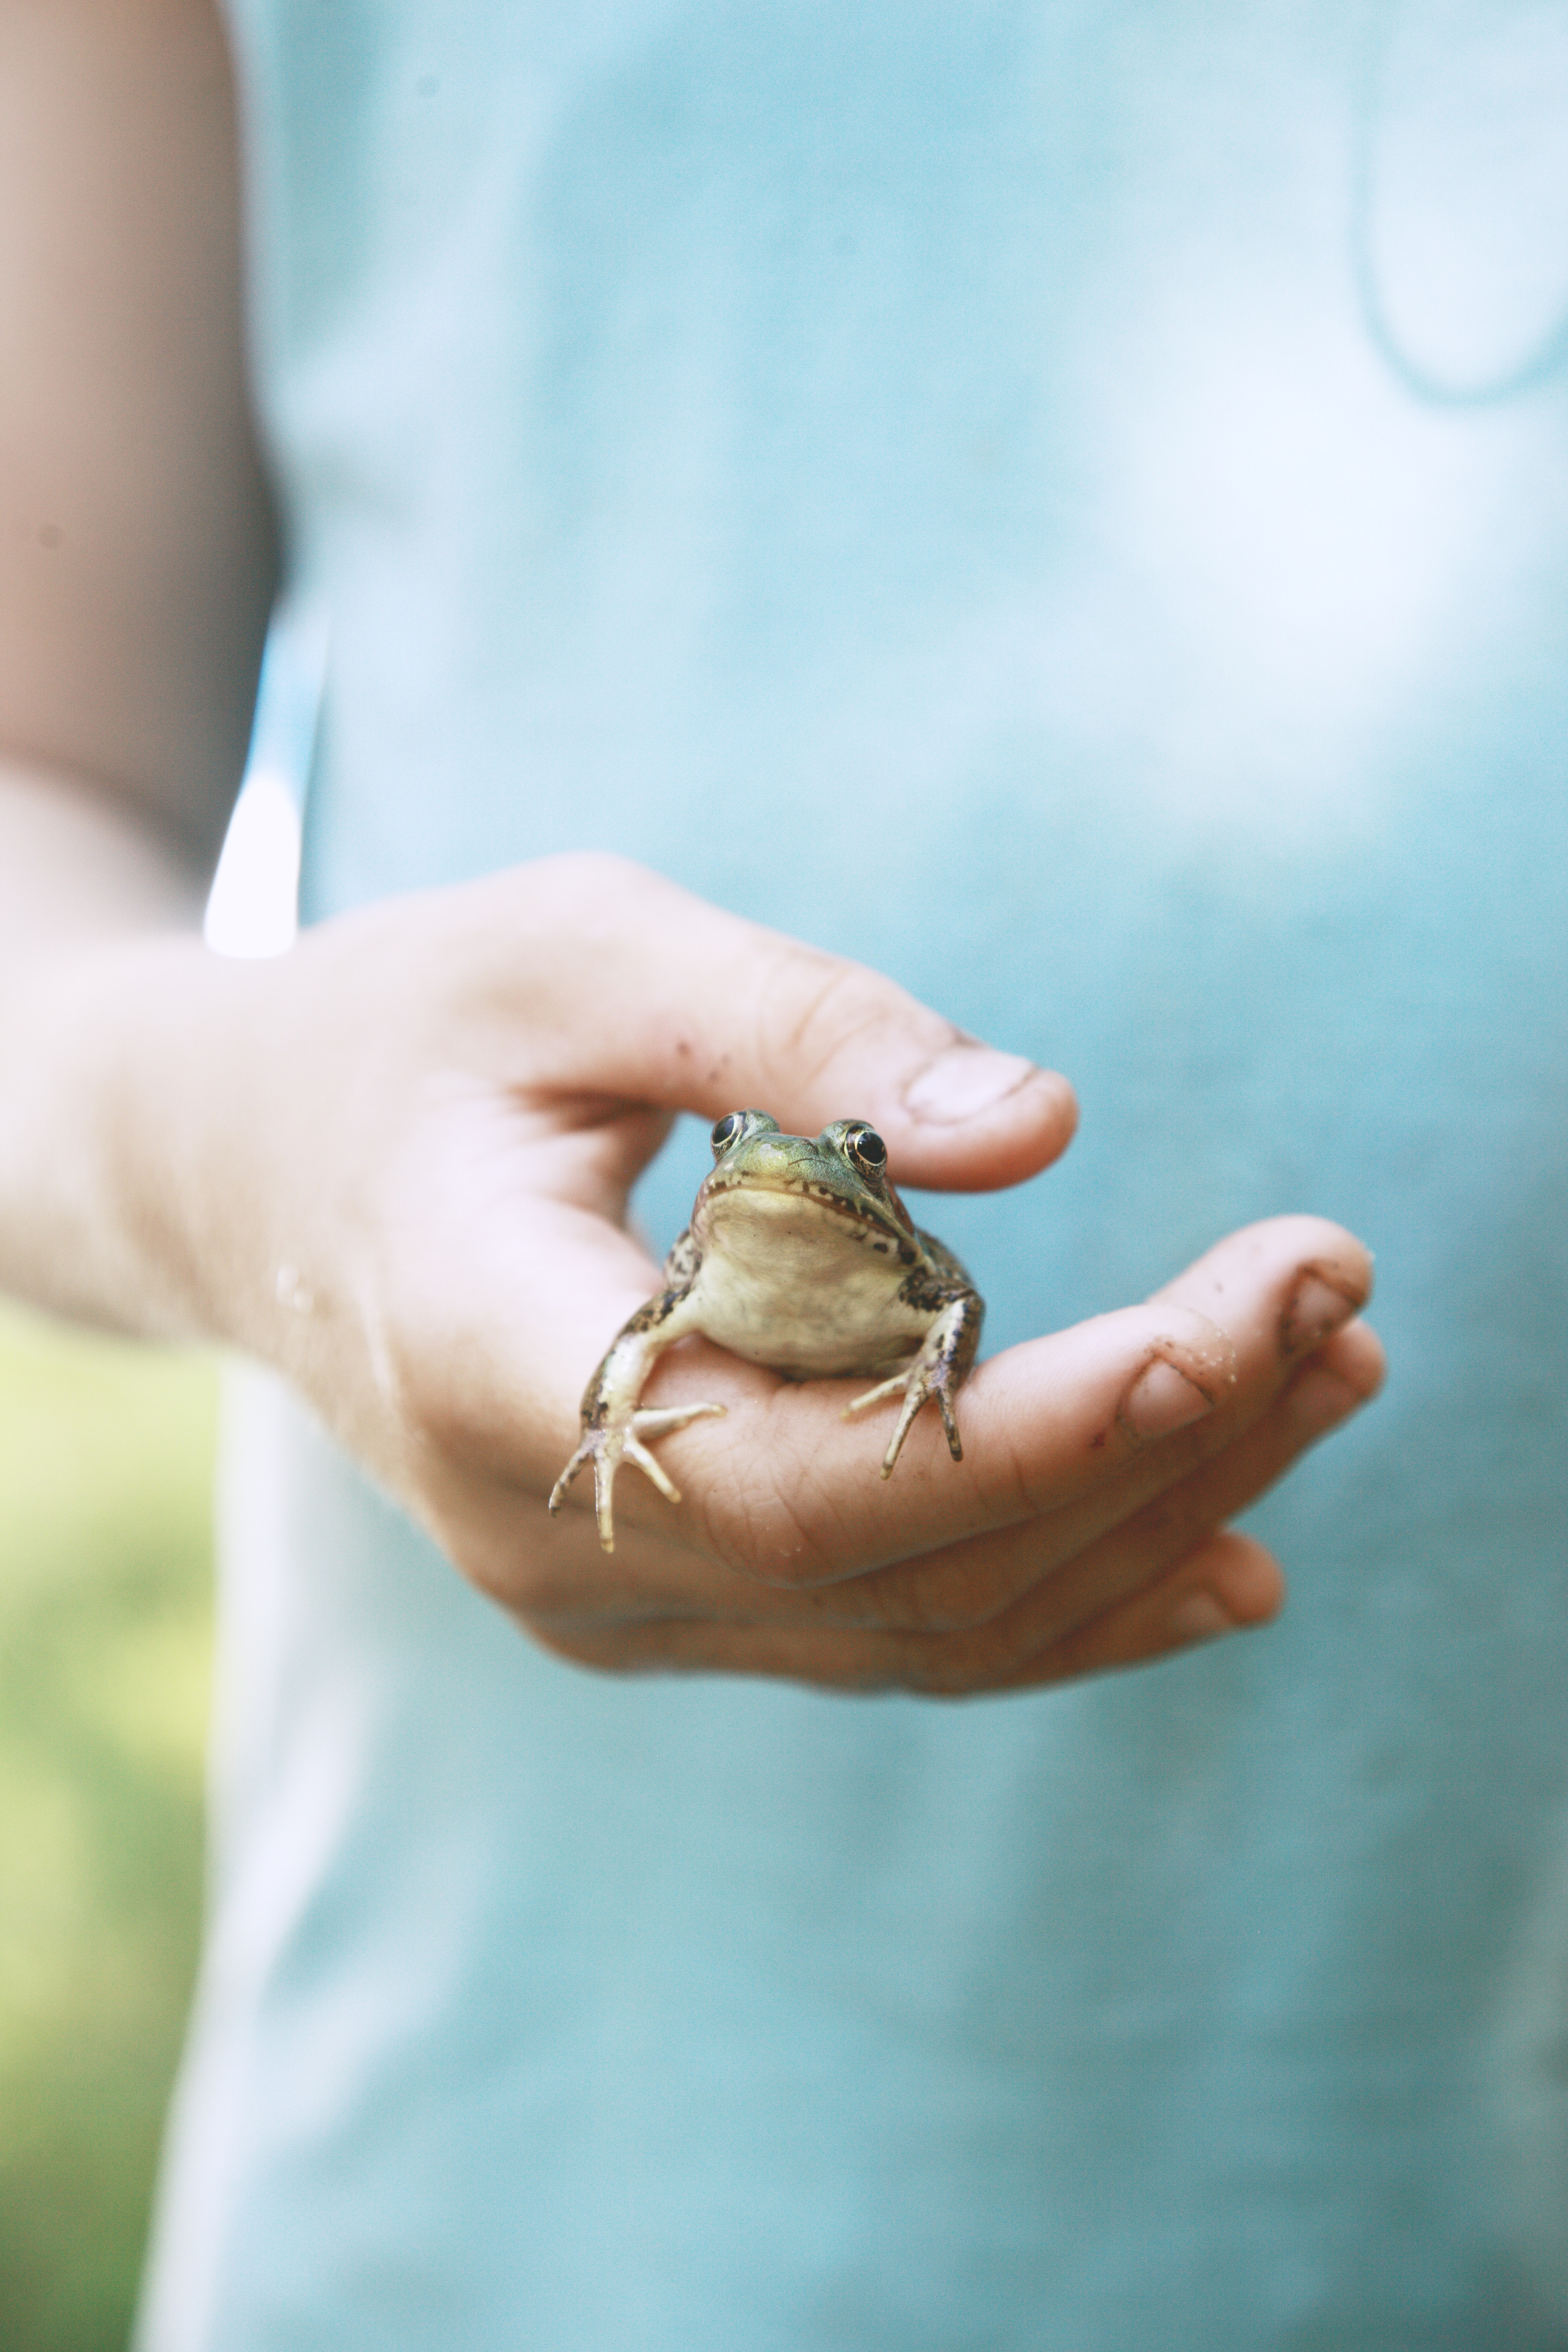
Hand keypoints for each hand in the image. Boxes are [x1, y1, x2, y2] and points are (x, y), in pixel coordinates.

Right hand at [102, 855, 1382, 1690]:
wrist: (244, 1179)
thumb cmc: (405, 1031)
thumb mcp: (573, 954)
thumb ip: (790, 1025)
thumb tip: (1040, 1122)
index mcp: (492, 1367)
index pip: (800, 1480)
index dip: (1024, 1431)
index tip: (1222, 1326)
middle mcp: (552, 1539)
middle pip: (902, 1564)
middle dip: (1149, 1444)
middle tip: (1337, 1302)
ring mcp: (608, 1595)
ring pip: (923, 1623)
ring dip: (1144, 1513)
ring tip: (1326, 1382)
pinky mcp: (665, 1588)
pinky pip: (890, 1627)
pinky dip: (1064, 1581)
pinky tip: (1223, 1542)